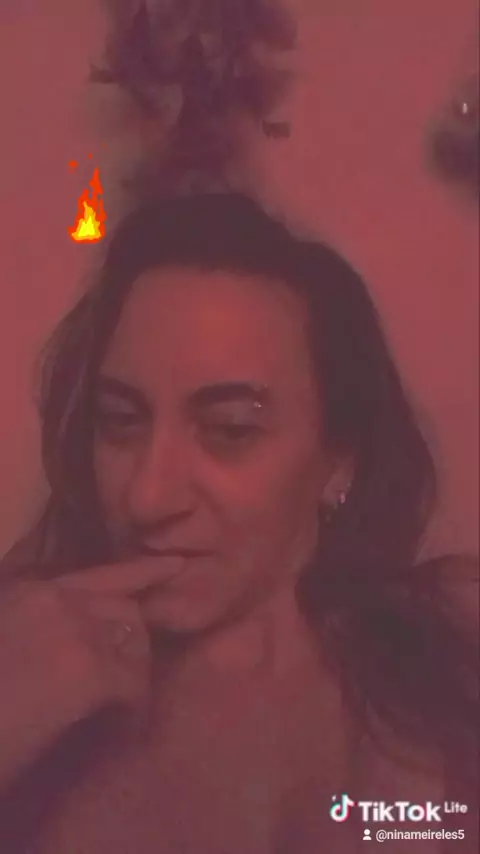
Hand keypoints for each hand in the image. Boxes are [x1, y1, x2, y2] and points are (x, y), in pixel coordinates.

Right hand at [0, 557, 181, 788]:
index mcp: (30, 592)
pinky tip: (118, 724)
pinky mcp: (91, 670)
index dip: (142, 571)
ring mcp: (76, 630)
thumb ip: (40, 621)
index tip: (175, 566)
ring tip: (118, 704)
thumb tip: (81, 632)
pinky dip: (132, 707)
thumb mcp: (8, 634)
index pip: (102, 573)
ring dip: (135, 672)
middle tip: (129, 676)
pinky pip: (134, 683)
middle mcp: (56, 600)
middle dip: (136, 642)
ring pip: (137, 640)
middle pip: (127, 607)